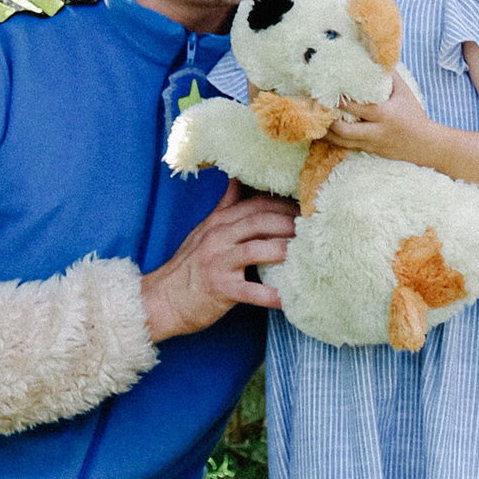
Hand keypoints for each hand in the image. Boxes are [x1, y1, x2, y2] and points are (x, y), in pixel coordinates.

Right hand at [144, 178, 294, 337]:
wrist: (162, 300)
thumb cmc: (188, 266)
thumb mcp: (204, 230)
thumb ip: (226, 206)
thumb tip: (238, 178)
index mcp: (218, 221)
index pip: (256, 204)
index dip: (284, 205)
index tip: (307, 209)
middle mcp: (218, 236)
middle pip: (261, 221)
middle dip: (291, 223)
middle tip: (317, 230)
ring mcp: (218, 262)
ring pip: (258, 249)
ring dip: (286, 250)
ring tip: (310, 255)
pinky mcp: (219, 288)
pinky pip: (252, 291)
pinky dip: (273, 295)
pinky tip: (290, 297)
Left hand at [325, 74, 445, 169]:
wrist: (424, 145)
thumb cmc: (413, 114)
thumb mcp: (404, 93)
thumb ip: (389, 76)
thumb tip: (375, 56)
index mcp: (385, 115)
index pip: (357, 108)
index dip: (340, 101)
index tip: (326, 90)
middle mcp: (376, 132)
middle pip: (344, 130)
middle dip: (327, 119)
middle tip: (315, 107)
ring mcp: (371, 144)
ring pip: (341, 142)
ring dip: (326, 132)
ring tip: (314, 119)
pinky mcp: (368, 152)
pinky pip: (346, 148)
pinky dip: (334, 140)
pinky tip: (324, 131)